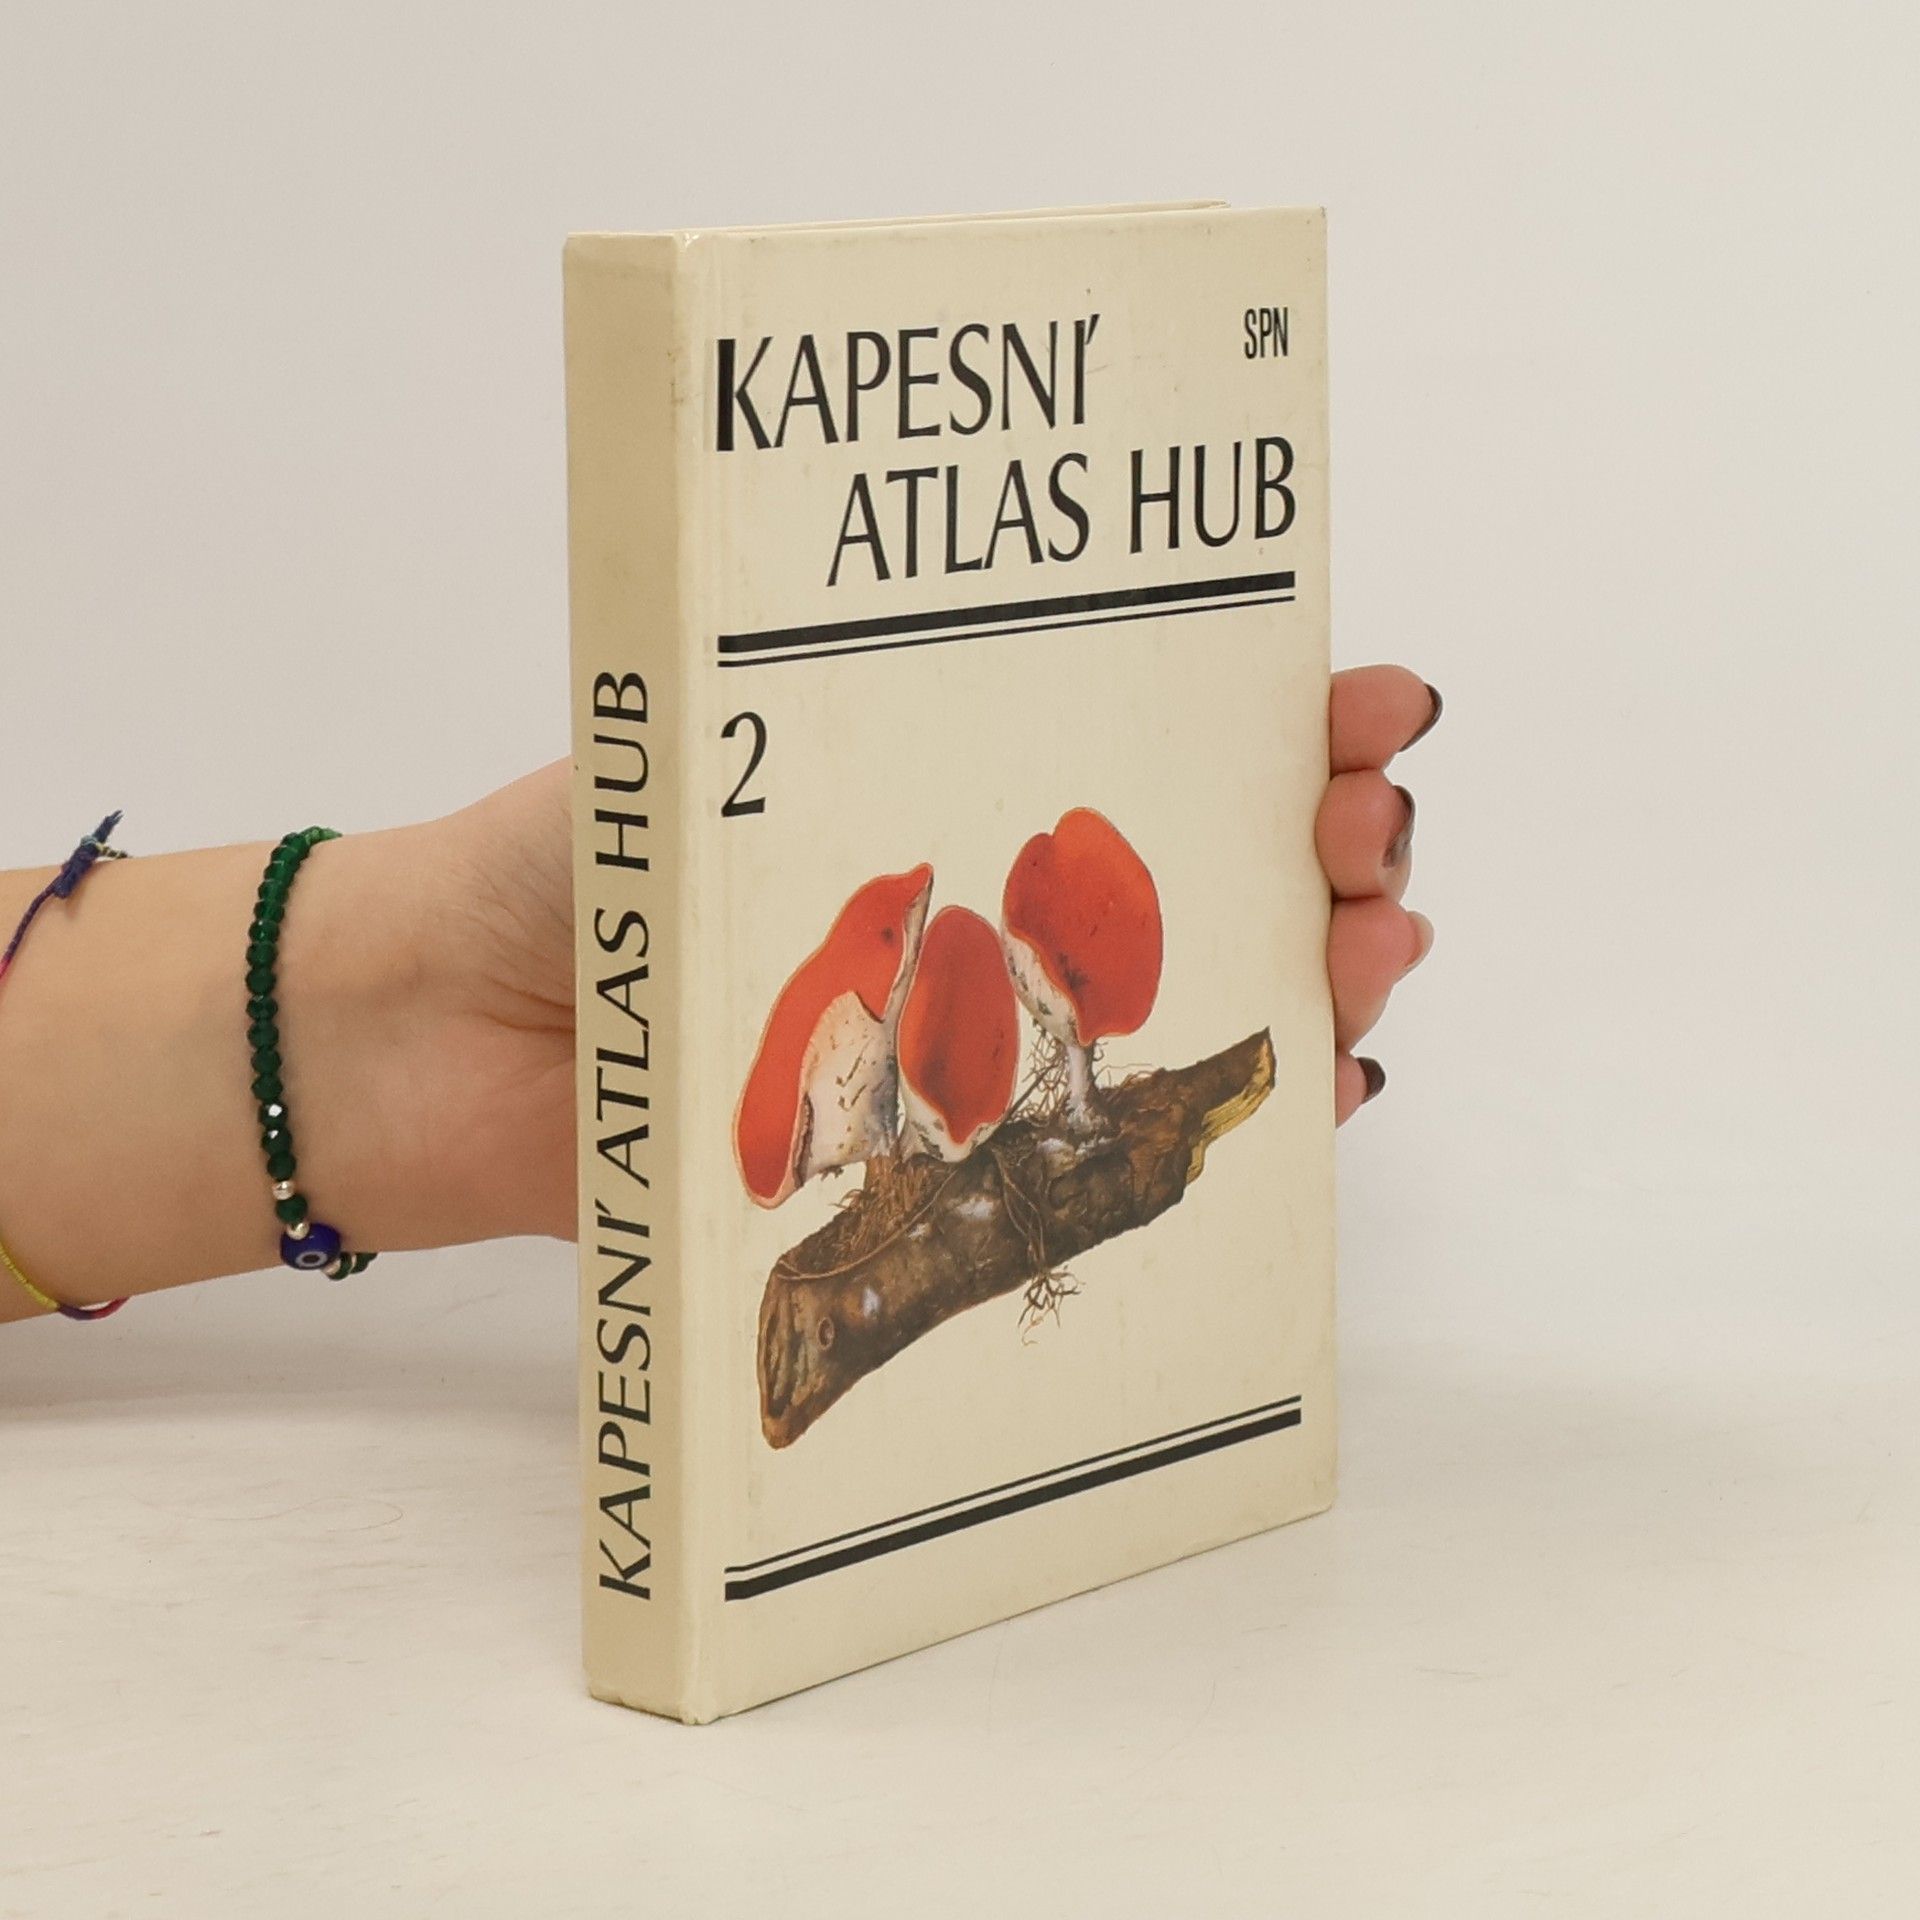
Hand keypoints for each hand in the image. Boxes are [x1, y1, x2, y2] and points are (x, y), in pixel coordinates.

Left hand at [436, 666, 1439, 1242]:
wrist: (446, 1040)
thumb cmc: (562, 866)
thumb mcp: (708, 746)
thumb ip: (826, 712)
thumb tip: (1001, 659)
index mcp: (951, 777)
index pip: (1160, 732)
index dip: (1284, 714)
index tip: (1357, 700)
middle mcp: (990, 904)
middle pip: (1219, 864)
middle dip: (1332, 837)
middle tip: (1362, 828)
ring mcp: (987, 1034)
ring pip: (1203, 997)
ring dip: (1323, 967)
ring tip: (1372, 943)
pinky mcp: (957, 1158)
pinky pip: (1125, 1141)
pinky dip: (1238, 1115)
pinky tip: (1324, 1083)